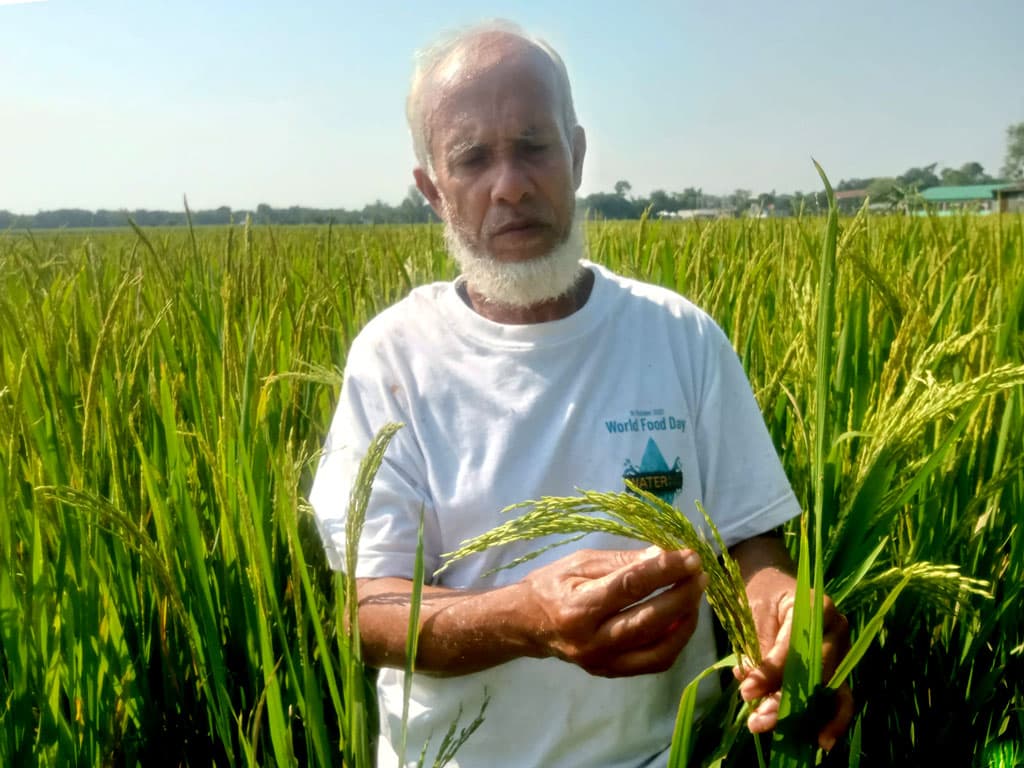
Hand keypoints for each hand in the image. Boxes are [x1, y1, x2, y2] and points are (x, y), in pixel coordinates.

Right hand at [522, 546, 707, 676]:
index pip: (630, 586)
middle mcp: (591, 641)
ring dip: (685, 621)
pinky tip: (681, 620)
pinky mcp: (611, 673)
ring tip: (695, 596)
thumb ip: (621, 561)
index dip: (665, 570)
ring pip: (658, 649)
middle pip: (649, 620)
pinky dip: (675, 642)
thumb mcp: (580, 562)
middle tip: (700, 574)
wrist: (527, 624)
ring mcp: (603, 662)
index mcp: (578, 607)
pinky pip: (654, 662)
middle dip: (682, 595)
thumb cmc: (551, 585)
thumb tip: (662, 555)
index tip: (690, 556)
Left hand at [734, 567, 854, 751]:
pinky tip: (820, 740)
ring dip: (808, 717)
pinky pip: (838, 698)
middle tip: (758, 721)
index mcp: (816, 607)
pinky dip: (829, 720)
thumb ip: (755, 648)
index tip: (747, 691)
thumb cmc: (763, 595)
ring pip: (833, 691)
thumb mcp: (753, 614)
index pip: (795, 647)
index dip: (772, 673)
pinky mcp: (837, 669)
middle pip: (817, 673)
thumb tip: (748, 682)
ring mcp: (841, 651)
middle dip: (787, 702)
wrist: (773, 583)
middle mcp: (837, 630)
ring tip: (784, 734)